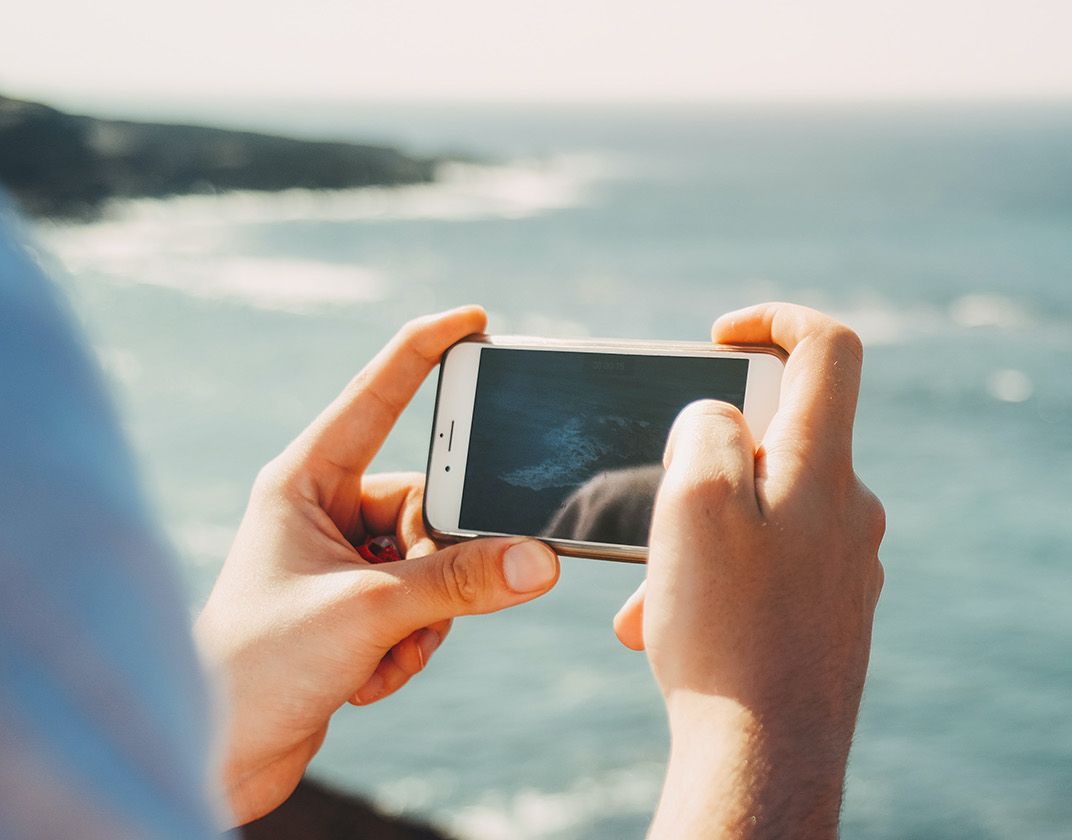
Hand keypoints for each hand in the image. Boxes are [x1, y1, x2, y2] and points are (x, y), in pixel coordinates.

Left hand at [194, 307, 560, 824]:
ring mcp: (341, 561)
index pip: (377, 397)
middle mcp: (323, 511)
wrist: (220, 754)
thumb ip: (461, 582)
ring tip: (375, 654)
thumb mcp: (371, 613)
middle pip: (432, 502)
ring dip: (425, 618)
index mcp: (304, 480)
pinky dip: (410, 645)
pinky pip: (424, 605)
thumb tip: (540, 561)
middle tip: (413, 605)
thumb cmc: (259, 667)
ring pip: (435, 563)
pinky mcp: (354, 607)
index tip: (476, 319)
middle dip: (438, 565)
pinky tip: (365, 678)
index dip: (426, 352)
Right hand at [613, 303, 885, 838]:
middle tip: (653, 513)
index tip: (718, 337)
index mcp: (826, 468)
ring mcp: (848, 564)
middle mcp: (852, 510)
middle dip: (701, 464)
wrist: (766, 762)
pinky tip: (673, 631)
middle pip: (779, 439)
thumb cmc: (727, 633)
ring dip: (697, 539)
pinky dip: (718, 582)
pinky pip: (770, 570)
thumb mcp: (694, 503)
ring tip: (651, 599)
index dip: (774, 319)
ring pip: (762, 516)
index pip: (828, 348)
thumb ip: (708, 430)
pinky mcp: (833, 612)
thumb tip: (720, 415)